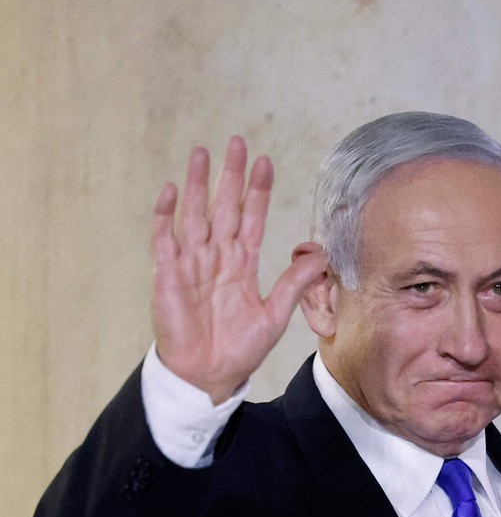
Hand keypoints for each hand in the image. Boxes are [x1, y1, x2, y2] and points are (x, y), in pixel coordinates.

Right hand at [150, 137, 327, 402]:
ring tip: (201, 153)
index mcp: (242, 264)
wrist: (209, 374)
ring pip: (194, 214)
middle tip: (236, 142)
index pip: (252, 218)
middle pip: (224, 207)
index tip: (266, 162)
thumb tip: (320, 253)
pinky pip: (164, 238)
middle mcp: (217, 257)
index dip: (258, 191)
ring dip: (196, 184)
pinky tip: (170, 190)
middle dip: (231, 176)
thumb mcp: (275, 314)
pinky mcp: (167, 274)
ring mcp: (191, 262)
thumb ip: (294, 282)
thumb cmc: (240, 348)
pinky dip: (165, 215)